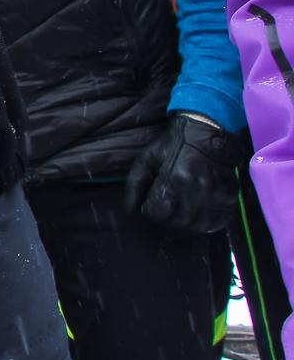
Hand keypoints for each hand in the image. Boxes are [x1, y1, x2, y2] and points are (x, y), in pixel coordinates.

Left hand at [124, 112, 242, 234]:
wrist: (208, 132)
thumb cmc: (173, 145)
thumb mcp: (147, 159)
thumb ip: (134, 185)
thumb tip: (129, 210)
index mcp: (174, 179)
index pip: (158, 213)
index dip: (150, 211)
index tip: (151, 204)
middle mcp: (197, 190)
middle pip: (177, 223)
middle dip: (166, 220)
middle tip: (165, 209)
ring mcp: (216, 195)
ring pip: (198, 227)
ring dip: (186, 225)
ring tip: (180, 213)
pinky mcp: (229, 198)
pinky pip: (218, 223)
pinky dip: (207, 225)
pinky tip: (198, 216)